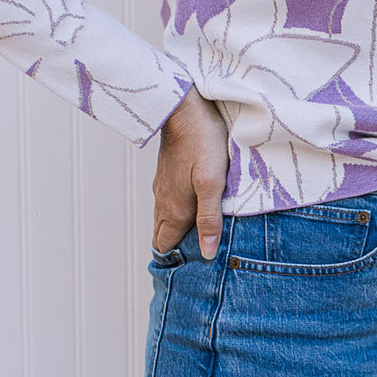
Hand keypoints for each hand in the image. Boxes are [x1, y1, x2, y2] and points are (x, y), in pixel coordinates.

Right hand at [153, 86, 229, 260]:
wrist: (184, 108)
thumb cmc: (203, 143)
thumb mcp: (213, 183)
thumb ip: (209, 218)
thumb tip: (207, 253)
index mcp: (175, 209)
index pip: (165, 245)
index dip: (176, 259)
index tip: (192, 268)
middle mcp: (164, 201)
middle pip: (164, 234)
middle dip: (176, 248)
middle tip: (196, 255)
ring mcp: (164, 187)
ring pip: (166, 217)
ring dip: (179, 229)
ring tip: (198, 235)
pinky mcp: (168, 174)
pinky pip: (169, 201)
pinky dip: (179, 212)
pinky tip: (195, 206)